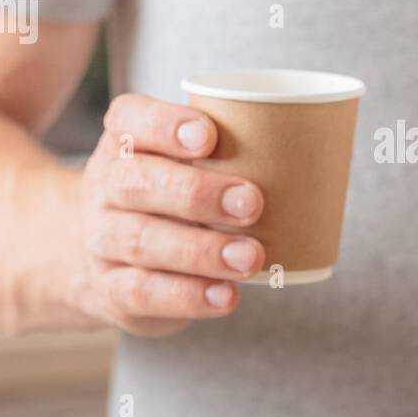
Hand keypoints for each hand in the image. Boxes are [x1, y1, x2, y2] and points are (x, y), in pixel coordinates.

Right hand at [75, 93, 265, 335]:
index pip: (131, 119)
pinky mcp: (111, 289)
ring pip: (143, 241)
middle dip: (196, 193)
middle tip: (253, 203)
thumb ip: (231, 155)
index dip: (165, 125)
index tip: (208, 136)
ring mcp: (102, 240)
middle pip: (137, 182)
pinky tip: (227, 296)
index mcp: (124, 142)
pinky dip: (189, 296)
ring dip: (202, 251)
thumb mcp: (185, 166)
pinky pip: (144, 292)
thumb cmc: (173, 198)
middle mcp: (105, 186)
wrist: (111, 259)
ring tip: (251, 257)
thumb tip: (315, 158)